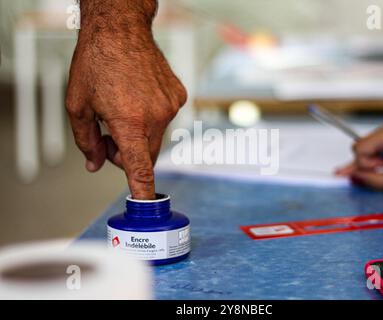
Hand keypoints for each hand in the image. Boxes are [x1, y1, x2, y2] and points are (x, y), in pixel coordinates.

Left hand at [66, 1, 186, 198]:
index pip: (140, 167)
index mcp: (129, 121)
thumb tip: (95, 164)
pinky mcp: (178, 96)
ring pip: (156, 137)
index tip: (147, 205)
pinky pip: (166, 118)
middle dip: (129, 154)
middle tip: (109, 136)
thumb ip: (86, 142)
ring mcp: (170, 106)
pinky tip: (139, 96)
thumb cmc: (96, 62)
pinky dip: (152, 116)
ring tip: (123, 107)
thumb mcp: (78, 105)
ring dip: (140, 133)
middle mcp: (155, 117)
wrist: (121, 29)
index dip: (143, 190)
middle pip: (147, 155)